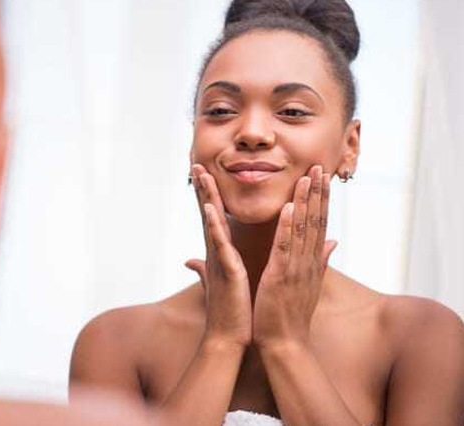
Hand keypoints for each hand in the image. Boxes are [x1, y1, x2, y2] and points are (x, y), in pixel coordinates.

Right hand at [185, 164, 251, 350]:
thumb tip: (189, 261)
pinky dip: (213, 225)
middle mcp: (215, 253)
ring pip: (210, 221)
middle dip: (203, 188)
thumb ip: (203, 269)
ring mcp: (219, 260)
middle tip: (197, 163)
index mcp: (220, 254)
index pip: (213, 218)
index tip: (205, 173)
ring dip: (205, 196)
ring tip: (201, 174)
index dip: (208, 195)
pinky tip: (208, 207)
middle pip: (208, 213)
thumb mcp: (217, 283)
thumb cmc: (226, 312)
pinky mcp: (226, 270)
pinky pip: (219, 243)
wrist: (228, 338)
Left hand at [253, 165, 336, 350]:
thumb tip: (333, 242)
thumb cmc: (291, 314)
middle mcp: (308, 262)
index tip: (322, 176)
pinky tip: (288, 208)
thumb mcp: (309, 283)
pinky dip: (286, 228)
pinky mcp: (280, 278)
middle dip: (318, 192)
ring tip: (307, 177)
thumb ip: (322, 260)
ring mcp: (296, 269)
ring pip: (302, 229)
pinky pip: (284, 249)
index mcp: (312, 262)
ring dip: (305, 202)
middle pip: (316, 221)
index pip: (319, 224)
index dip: (322, 199)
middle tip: (320, 165)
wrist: (285, 344)